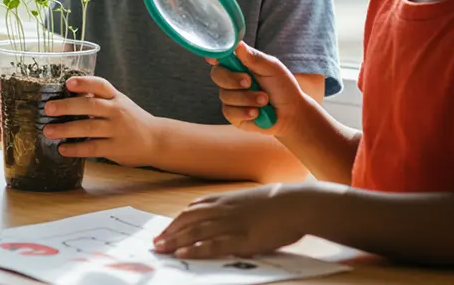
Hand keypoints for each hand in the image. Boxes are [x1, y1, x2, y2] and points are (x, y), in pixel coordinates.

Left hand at [40, 76, 159, 167]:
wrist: (157, 140)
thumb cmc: (130, 119)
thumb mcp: (118, 103)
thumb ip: (97, 98)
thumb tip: (64, 95)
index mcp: (115, 97)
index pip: (100, 85)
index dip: (84, 83)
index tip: (68, 83)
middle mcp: (116, 111)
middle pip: (90, 105)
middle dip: (67, 106)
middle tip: (48, 108)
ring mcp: (117, 130)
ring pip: (88, 128)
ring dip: (66, 129)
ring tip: (48, 131)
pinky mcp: (116, 148)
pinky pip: (93, 148)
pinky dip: (76, 149)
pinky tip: (62, 149)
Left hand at [153, 184, 312, 258]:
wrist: (298, 203)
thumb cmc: (278, 203)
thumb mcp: (248, 200)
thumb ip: (231, 206)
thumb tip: (218, 213)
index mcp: (224, 200)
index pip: (192, 210)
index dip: (176, 221)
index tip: (164, 230)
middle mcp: (223, 210)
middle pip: (188, 220)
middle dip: (169, 232)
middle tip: (155, 243)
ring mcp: (231, 224)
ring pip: (195, 232)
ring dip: (175, 241)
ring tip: (161, 249)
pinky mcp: (242, 238)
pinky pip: (214, 244)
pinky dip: (196, 249)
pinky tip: (183, 253)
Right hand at [210, 43, 309, 137]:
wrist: (291, 113)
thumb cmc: (282, 87)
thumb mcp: (272, 68)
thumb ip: (254, 57)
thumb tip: (237, 44)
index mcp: (239, 64)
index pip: (219, 57)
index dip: (214, 56)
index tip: (214, 59)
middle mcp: (231, 80)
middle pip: (217, 74)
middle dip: (233, 79)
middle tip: (249, 82)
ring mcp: (230, 97)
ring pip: (225, 95)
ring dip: (248, 98)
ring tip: (265, 100)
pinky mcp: (232, 115)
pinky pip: (230, 112)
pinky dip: (245, 112)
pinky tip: (257, 113)